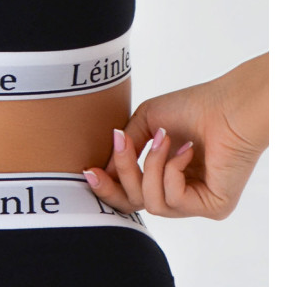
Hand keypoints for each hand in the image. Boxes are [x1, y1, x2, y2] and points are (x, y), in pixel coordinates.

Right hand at [82, 54, 267, 219]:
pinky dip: (173, 171)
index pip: (128, 192)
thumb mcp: (146, 121)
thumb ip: (126, 146)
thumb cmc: (193, 107)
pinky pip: (173, 200)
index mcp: (163, 173)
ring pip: (151, 203)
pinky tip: (187, 151)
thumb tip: (106, 169)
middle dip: (122, 176)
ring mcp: (194, 201)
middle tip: (121, 148)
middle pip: (134, 204)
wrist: (227, 107)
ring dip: (151, 166)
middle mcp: (178, 191)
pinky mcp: (211, 207)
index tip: (88, 171)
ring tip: (164, 138)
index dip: (106, 186)